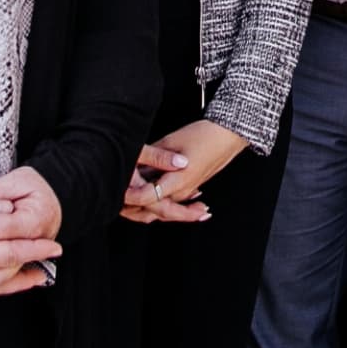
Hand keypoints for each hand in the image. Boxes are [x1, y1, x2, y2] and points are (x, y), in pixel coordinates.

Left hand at [120, 120, 245, 224]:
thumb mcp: (171, 141)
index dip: (130, 196)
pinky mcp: (191, 188)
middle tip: (118, 202)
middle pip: (153, 212)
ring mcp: (188, 192)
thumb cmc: (204, 135)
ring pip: (162, 211)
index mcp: (178, 180)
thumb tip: (136, 163)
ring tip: (129, 202)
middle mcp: (183, 191)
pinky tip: (151, 197)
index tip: (119, 189)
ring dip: (145, 209)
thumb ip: (152, 157)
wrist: (228, 135)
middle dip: (133, 210)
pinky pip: (172, 203)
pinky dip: (159, 204)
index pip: (147, 197)